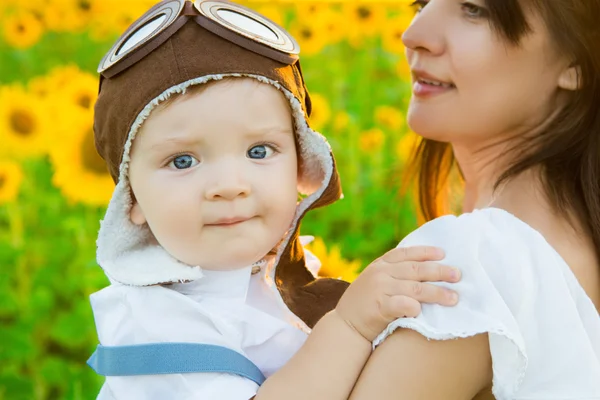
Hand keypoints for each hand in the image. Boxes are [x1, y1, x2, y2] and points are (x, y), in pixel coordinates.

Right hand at [335, 246, 459, 341]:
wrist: (346, 326)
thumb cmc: (366, 304)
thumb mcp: (375, 281)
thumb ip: (394, 274)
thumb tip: (426, 271)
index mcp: (380, 264)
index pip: (406, 253)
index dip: (426, 252)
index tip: (444, 254)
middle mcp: (380, 273)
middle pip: (416, 270)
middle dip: (439, 272)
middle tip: (458, 275)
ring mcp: (379, 289)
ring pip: (415, 288)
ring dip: (437, 293)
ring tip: (453, 298)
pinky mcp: (379, 307)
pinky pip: (403, 304)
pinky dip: (416, 307)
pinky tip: (425, 311)